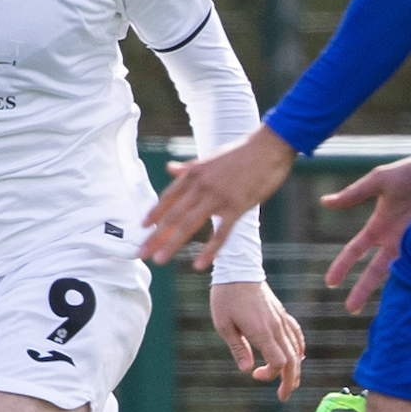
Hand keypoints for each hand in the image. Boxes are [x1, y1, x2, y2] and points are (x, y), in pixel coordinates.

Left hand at [140, 124, 297, 269]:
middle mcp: (201, 186)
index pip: (168, 197)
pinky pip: (221, 233)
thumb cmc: (241, 153)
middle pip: (173, 215)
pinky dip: (210, 250)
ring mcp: (218, 197)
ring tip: (160, 260)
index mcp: (194, 174)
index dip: (154, 213)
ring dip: (172, 244)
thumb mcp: (209, 159)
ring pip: (189, 224)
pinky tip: (199, 264)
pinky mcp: (237, 206)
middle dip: (155, 236)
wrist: (269, 147)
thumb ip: (188, 168)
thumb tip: (169, 168)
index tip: (142, 228)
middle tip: (141, 253)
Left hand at [209, 280, 305, 401]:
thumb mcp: (223, 324)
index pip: (278, 362)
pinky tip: (298, 357)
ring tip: (290, 382)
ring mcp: (281, 319)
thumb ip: (237, 347)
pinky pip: (296, 334)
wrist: (238, 268)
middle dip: (290, 380)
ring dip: (295, 368)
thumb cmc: (226, 296)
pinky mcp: (281, 313)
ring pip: (296, 348)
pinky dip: (299, 348)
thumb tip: (247, 369)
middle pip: (292, 360)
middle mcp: (276, 326)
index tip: (254, 375)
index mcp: (262, 331)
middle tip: (283, 396)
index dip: (270, 375)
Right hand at [322, 149, 410, 312]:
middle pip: (373, 271)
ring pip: (396, 274)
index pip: (355, 251)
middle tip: (350, 309)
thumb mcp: (378, 181)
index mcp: (378, 227)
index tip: (330, 282)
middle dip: (361, 289)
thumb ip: (354, 194)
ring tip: (384, 311)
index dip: (342, 266)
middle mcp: (393, 240)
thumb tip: (325, 202)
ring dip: (387, 290)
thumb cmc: (409, 173)